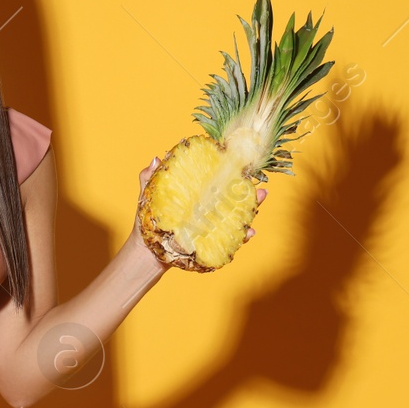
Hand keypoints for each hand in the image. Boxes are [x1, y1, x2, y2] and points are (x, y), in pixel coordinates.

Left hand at [133, 157, 268, 239]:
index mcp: (195, 192)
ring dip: (252, 207)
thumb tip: (156, 159)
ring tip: (261, 198)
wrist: (147, 250)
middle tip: (259, 182)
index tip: (238, 157)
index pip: (214, 177)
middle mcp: (207, 206)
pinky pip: (231, 238)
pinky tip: (249, 232)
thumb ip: (149, 177)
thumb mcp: (148, 195)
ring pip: (236, 213)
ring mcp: (211, 224)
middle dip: (248, 186)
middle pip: (231, 193)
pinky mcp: (211, 241)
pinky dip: (242, 235)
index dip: (227, 166)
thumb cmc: (148, 220)